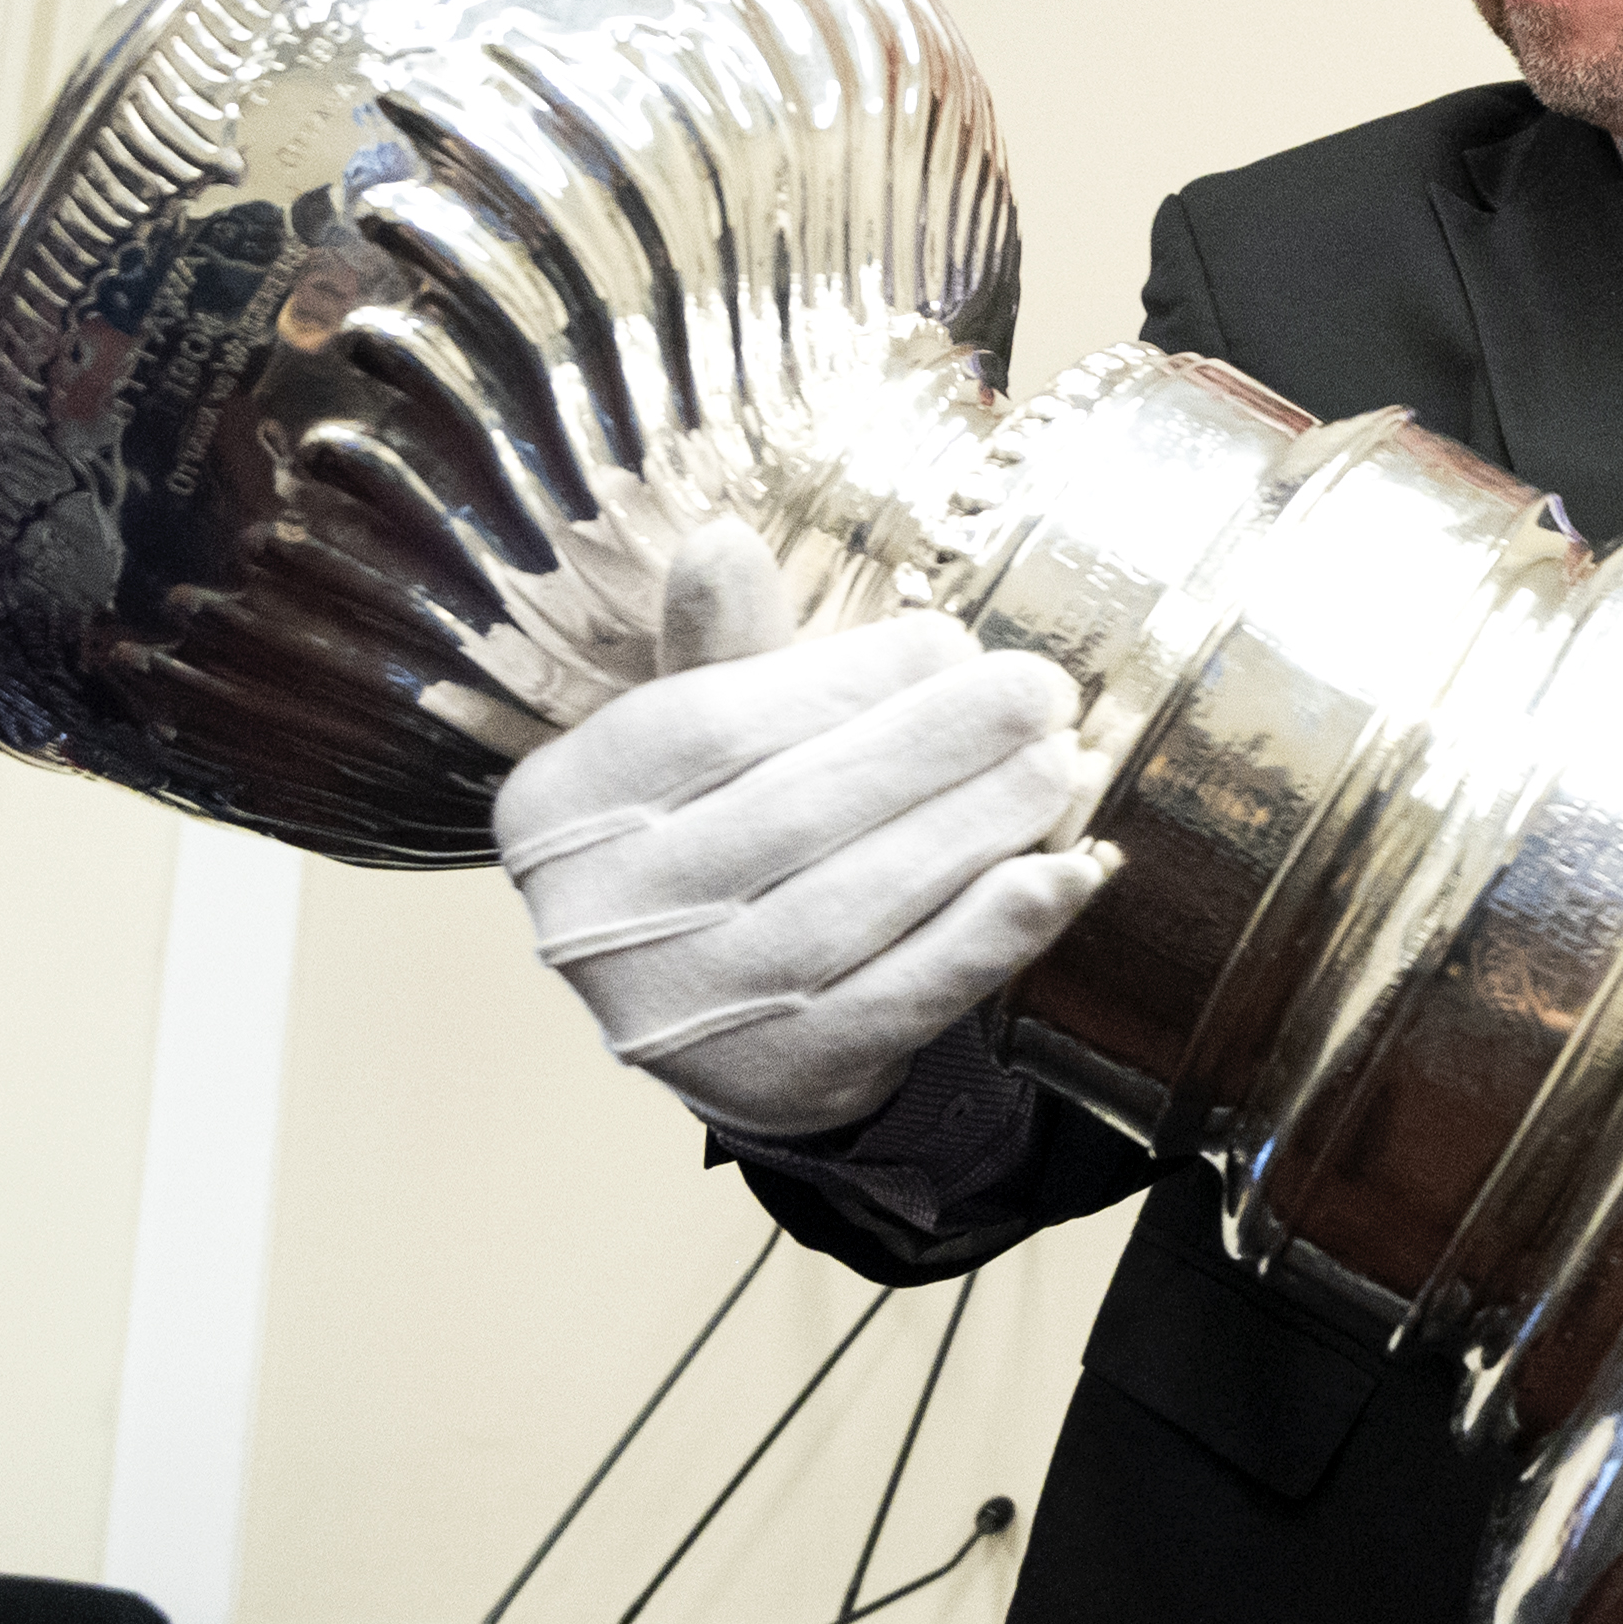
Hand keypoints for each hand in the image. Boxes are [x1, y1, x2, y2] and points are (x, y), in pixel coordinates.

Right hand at [492, 527, 1112, 1137]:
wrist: (724, 1025)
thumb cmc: (721, 838)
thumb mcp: (696, 742)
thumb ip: (721, 652)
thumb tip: (722, 542)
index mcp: (559, 809)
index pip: (711, 729)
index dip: (842, 680)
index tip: (949, 642)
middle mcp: (598, 920)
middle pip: (791, 814)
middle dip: (932, 744)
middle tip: (1040, 691)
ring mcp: (682, 1014)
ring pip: (851, 906)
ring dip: (974, 828)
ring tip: (1061, 766)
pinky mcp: (776, 1081)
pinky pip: (901, 998)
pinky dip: (990, 933)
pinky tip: (1062, 875)